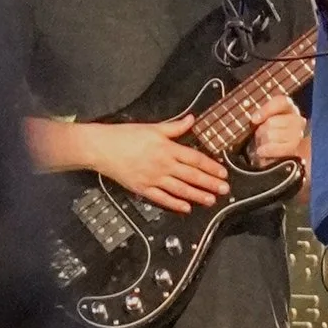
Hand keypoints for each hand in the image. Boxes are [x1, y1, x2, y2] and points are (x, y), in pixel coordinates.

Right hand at [96, 116, 228, 211]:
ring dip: (197, 196)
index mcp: (167, 148)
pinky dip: (175, 204)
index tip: (223, 173)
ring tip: (211, 200)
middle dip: (210, 184)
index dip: (210, 167)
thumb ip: (174, 127)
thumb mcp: (152, 127)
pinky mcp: (143, 189)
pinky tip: (186, 208)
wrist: (102, 148)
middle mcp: (163, 165)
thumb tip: (192, 119)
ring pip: (180, 189)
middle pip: (191, 176)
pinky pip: (162, 198)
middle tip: (224, 190)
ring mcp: (153, 178)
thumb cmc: (125, 136)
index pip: (194, 158)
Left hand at [246, 102, 308, 169]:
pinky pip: (276, 148)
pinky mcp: (295, 150)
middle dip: (261, 129)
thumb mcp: (262, 119)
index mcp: (290, 108)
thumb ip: (260, 114)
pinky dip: (267, 150)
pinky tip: (263, 151)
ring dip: (263, 140)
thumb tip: (255, 119)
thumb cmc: (266, 133)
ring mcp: (298, 136)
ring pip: (271, 135)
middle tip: (260, 134)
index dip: (267, 109)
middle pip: (272, 121)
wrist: (271, 155)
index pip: (282, 102)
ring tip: (264, 142)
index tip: (254, 119)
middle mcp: (297, 120)